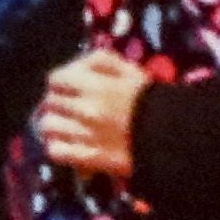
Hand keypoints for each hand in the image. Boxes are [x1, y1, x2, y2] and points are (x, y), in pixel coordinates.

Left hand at [34, 49, 147, 179]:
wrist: (171, 137)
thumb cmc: (151, 100)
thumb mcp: (130, 69)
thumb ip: (101, 61)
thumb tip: (77, 65)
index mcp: (95, 85)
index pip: (56, 79)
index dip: (60, 82)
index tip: (67, 88)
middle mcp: (85, 109)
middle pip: (50, 102)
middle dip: (57, 103)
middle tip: (66, 108)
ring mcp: (84, 135)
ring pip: (48, 126)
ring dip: (54, 125)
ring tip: (65, 127)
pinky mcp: (87, 158)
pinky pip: (56, 151)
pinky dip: (58, 147)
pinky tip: (69, 145)